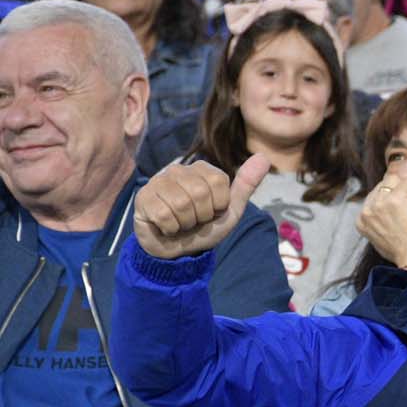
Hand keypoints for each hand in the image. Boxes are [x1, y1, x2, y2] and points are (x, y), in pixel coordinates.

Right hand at [134, 155, 269, 258]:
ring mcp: (158, 182)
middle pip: (199, 192)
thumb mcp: (230, 210)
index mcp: (201, 169)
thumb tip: (264, 157)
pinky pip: (164, 215)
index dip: (219, 204)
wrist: (178, 250)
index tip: (213, 211)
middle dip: (202, 215)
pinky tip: (167, 226)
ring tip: (182, 223)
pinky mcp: (143, 198)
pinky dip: (171, 228)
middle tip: (196, 220)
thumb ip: (246, 184)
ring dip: (186, 223)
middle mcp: (178, 170)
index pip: (219, 181)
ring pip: (181, 204)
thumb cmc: (205, 227)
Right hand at [357, 173, 406, 265]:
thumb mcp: (380, 236)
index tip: (399, 211)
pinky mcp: (396, 199)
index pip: (374, 194)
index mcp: (361, 219)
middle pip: (383, 184)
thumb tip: (388, 209)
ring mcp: (380, 203)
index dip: (390, 198)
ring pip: (394, 179)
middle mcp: (367, 210)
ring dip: (406, 190)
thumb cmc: (402, 252)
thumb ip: (379, 221)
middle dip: (397, 192)